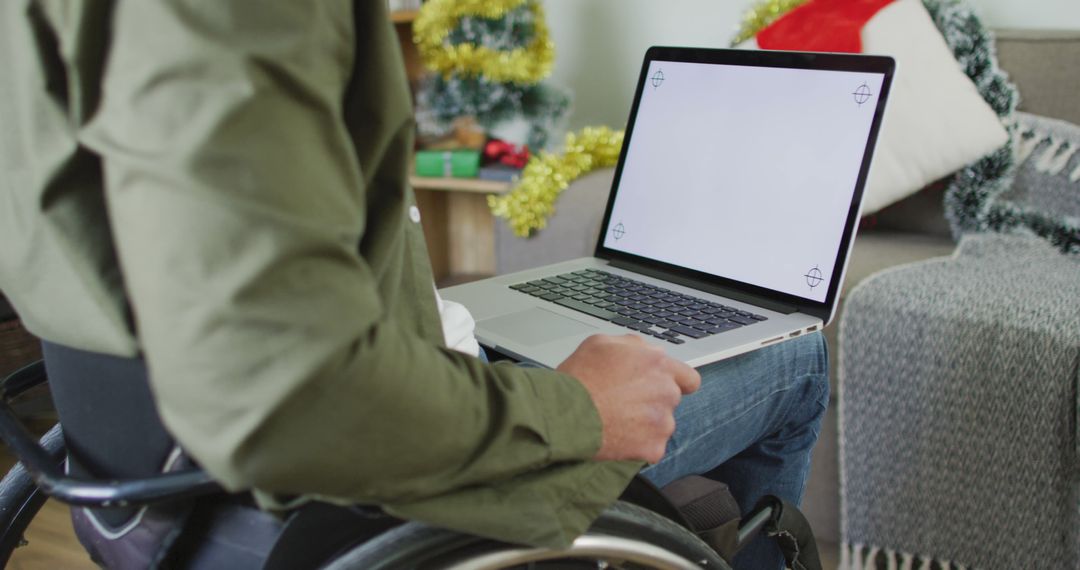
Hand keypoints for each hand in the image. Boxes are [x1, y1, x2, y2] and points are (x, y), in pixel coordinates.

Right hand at [557, 334, 700, 463]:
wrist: (563, 414)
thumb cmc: (578, 378)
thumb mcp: (601, 343)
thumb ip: (633, 345)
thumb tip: (644, 351)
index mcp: (657, 363)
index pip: (689, 378)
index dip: (677, 383)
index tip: (662, 389)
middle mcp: (666, 391)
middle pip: (670, 400)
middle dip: (653, 402)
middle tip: (624, 403)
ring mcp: (662, 422)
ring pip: (661, 425)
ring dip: (645, 424)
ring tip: (616, 420)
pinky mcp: (653, 447)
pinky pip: (651, 448)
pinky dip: (637, 446)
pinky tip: (616, 437)